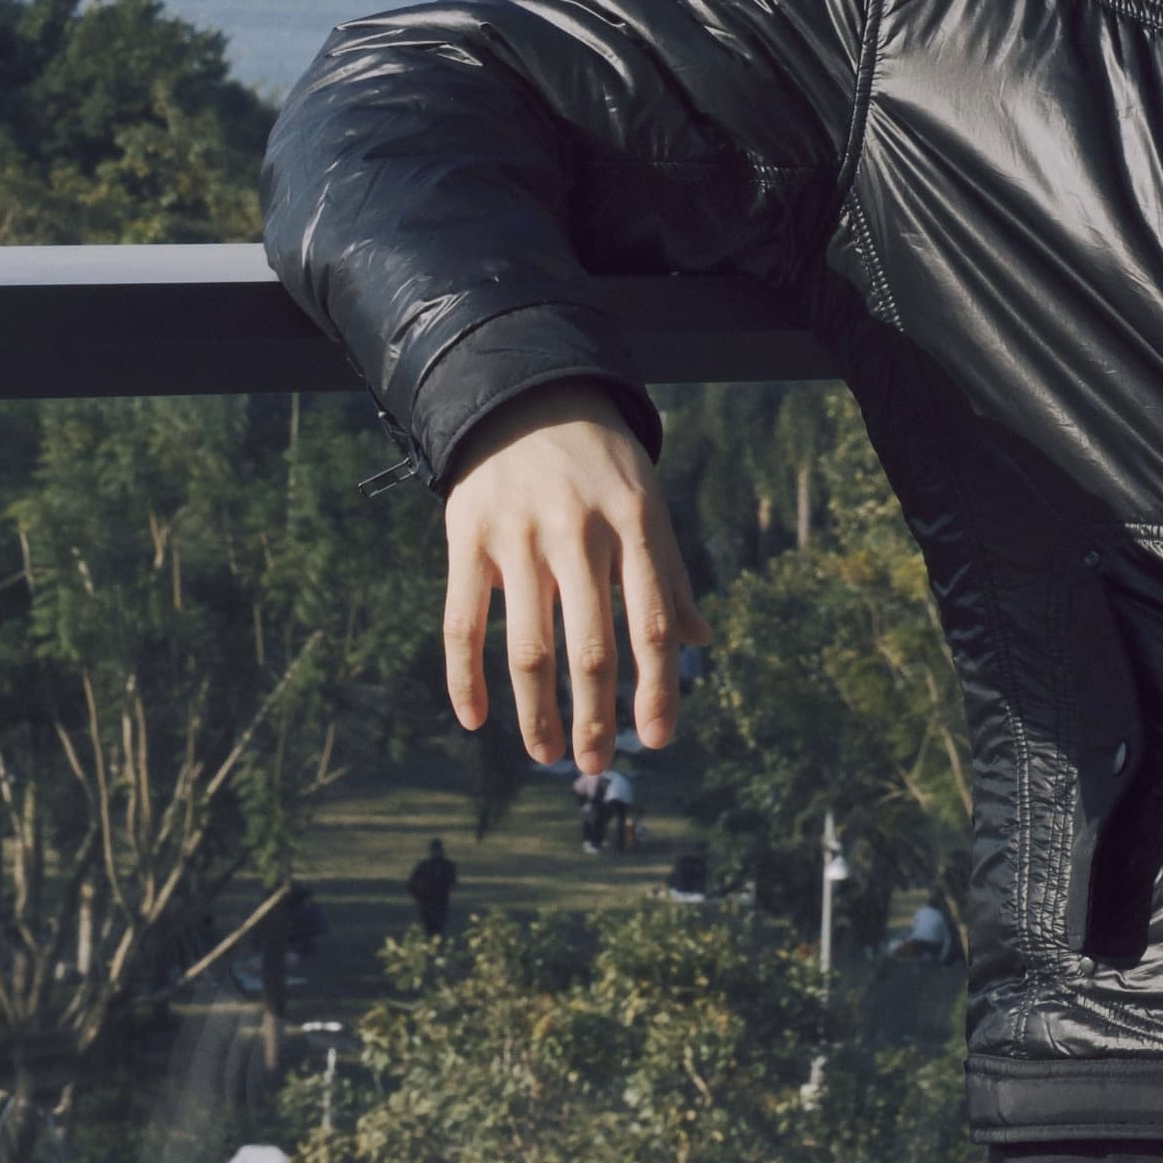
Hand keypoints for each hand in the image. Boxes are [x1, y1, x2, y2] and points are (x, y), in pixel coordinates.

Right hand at [441, 382, 709, 770]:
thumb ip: (668, 572)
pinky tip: (477, 721)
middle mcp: (578, 531)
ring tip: (547, 755)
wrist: (525, 396)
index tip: (657, 740)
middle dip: (596, 717)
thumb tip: (700, 642)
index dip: (658, 688)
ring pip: (528, 648)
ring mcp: (519, 536)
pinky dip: (466, 680)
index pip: (652, 622)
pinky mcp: (467, 538)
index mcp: (633, 522)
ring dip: (537, 714)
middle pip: (591, 647)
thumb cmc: (599, 463)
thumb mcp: (646, 501)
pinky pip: (462, 624)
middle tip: (596, 766)